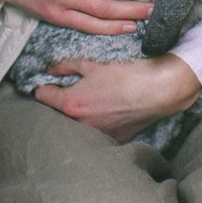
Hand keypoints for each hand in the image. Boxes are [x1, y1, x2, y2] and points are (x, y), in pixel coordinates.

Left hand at [34, 53, 201, 141]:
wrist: (159, 90)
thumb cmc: (126, 74)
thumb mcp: (93, 63)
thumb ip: (67, 65)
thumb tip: (50, 69)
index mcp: (71, 104)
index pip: (42, 96)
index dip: (43, 85)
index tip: (47, 81)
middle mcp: (80, 125)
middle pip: (57, 115)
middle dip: (59, 103)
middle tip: (68, 89)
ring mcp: (97, 135)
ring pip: (77, 126)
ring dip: (78, 115)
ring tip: (91, 101)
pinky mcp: (113, 140)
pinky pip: (97, 133)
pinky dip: (98, 124)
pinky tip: (107, 111)